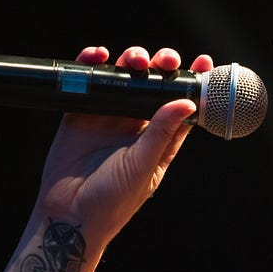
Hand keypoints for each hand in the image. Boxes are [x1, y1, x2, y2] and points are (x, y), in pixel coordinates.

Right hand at [36, 46, 214, 237]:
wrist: (68, 216)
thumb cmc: (112, 202)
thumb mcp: (143, 167)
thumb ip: (161, 133)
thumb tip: (186, 102)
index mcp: (158, 141)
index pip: (181, 106)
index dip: (193, 83)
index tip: (204, 62)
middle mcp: (136, 126)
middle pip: (153, 85)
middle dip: (162, 66)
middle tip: (166, 60)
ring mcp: (108, 118)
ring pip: (124, 79)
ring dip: (131, 61)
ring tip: (134, 60)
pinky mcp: (80, 114)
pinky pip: (89, 83)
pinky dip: (93, 64)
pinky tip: (99, 55)